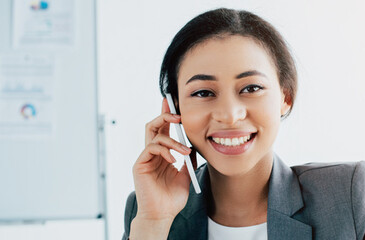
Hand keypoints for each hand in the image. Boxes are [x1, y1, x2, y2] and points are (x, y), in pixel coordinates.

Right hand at [131, 98, 192, 221]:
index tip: (172, 102)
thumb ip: (189, 159)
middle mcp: (151, 154)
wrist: (162, 214)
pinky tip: (173, 161)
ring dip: (173, 141)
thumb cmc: (172, 198)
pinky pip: (151, 148)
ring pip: (154, 136)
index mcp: (162, 154)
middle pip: (154, 126)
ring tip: (185, 152)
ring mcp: (144, 158)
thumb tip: (194, 145)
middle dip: (165, 116)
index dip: (166, 115)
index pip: (163, 130)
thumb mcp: (186, 175)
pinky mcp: (139, 165)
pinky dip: (165, 151)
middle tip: (178, 115)